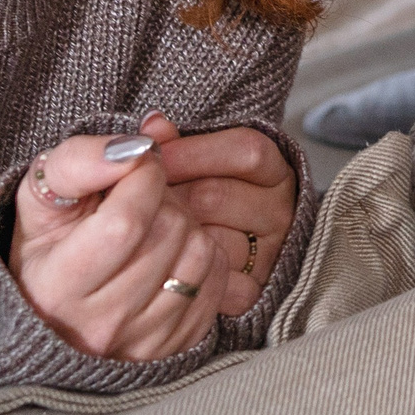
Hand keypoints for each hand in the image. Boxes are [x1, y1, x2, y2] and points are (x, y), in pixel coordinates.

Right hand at [8, 126, 225, 360]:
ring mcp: (142, 341)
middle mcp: (100, 325)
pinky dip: (203, 253)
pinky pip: (216, 279)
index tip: (136, 164)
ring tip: (156, 224)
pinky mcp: (177, 345)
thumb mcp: (42, 194)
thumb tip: (134, 147)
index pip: (126, 220)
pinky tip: (171, 252)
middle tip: (142, 197)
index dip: (143, 175)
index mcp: (58, 289)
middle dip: (164, 196)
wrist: (51, 311)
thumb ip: (78, 162)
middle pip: (168, 232)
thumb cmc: (47, 245)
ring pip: (199, 252)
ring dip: (187, 223)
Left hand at [147, 114, 297, 316]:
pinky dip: (183, 274)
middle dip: (167, 195)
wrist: (221, 247)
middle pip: (216, 195)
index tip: (154, 158)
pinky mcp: (252, 291)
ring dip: (167, 234)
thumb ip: (174, 141)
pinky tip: (162, 263)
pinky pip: (210, 282)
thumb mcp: (194, 161)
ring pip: (207, 239)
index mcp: (274, 172)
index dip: (193, 151)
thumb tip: (153, 123)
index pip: (244, 151)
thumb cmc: (200, 194)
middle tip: (134, 198)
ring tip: (141, 229)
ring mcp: (268, 253)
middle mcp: (280, 211)